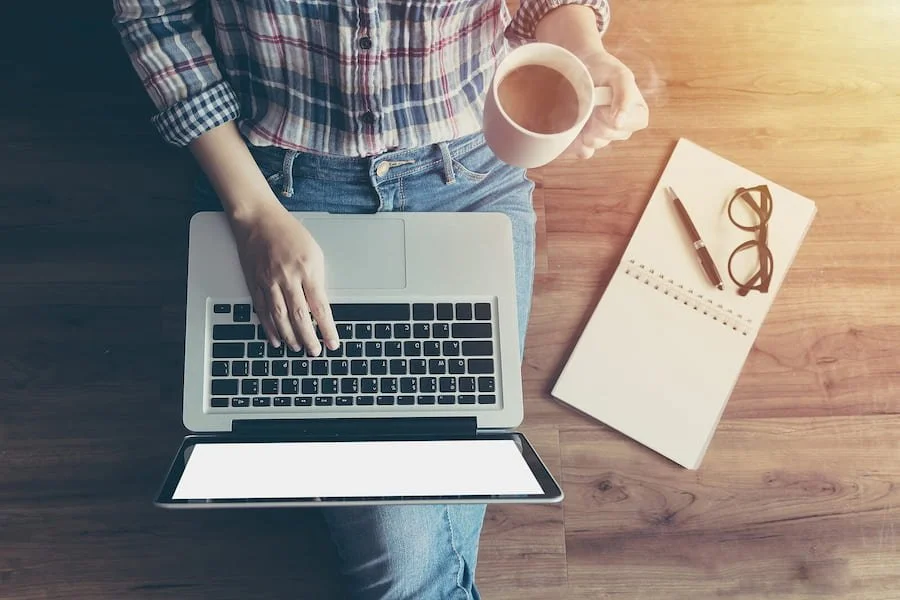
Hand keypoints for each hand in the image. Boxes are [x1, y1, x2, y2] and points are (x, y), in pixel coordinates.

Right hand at [228, 202, 338, 355]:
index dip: (327, 329)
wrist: (258, 219)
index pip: (320, 307)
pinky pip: (262, 310)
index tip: (332, 343)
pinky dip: (269, 328)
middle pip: (299, 316)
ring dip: (290, 337)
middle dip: (309, 338)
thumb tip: (319, 306)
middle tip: (314, 352)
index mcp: (307, 270)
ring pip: (280, 317)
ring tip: (297, 348)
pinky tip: (276, 338)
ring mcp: (269, 281)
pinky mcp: (255, 283)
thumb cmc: (289, 233)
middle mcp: (287, 278)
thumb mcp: (314, 252)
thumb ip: (317, 279)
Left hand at [565, 48, 648, 158]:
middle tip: (592, 99)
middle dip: (595, 117)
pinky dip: (576, 139)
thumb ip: (625, 95)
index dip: (611, 114)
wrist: (583, 67)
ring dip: (584, 124)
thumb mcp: (620, 76)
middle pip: (607, 136)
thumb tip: (619, 123)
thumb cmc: (605, 70)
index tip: (603, 98)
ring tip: (585, 107)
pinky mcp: (588, 143)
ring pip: (594, 143)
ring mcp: (605, 138)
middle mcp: (623, 129)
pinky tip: (575, 123)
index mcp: (637, 116)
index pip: (625, 127)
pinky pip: (584, 151)